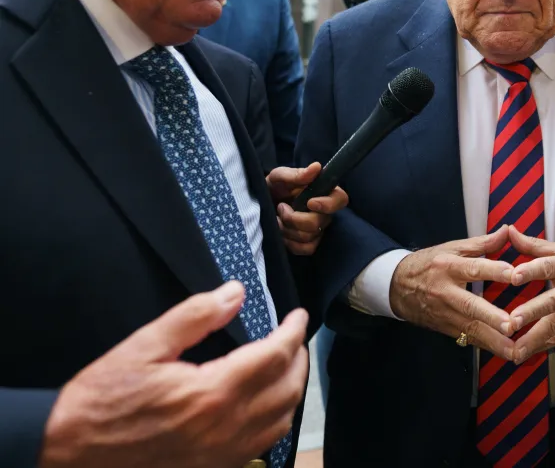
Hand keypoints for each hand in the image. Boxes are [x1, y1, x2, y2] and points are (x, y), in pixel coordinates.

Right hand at [39, 281, 309, 467]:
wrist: (67, 451)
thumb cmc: (102, 399)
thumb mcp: (144, 346)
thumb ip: (195, 317)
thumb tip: (235, 293)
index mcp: (211, 393)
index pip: (274, 356)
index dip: (292, 332)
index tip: (298, 315)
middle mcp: (225, 428)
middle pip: (287, 389)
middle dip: (298, 359)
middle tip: (294, 337)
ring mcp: (221, 455)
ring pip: (280, 421)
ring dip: (291, 390)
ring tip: (286, 366)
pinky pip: (261, 445)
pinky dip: (274, 419)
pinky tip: (265, 404)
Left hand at [267, 162, 348, 255]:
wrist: (260, 203)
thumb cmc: (274, 187)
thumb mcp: (279, 177)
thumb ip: (296, 174)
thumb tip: (316, 167)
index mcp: (323, 192)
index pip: (340, 199)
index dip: (328, 204)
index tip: (309, 202)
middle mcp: (324, 212)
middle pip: (320, 222)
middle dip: (295, 218)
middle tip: (281, 208)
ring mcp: (317, 229)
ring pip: (310, 236)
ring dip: (288, 229)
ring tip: (277, 219)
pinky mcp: (308, 243)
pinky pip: (306, 249)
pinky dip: (290, 243)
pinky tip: (281, 234)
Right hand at [390, 226, 516, 359]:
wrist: (396, 286)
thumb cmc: (428, 264)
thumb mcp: (451, 248)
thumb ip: (482, 243)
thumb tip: (507, 230)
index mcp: (449, 267)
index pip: (474, 268)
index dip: (494, 271)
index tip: (514, 275)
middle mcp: (446, 292)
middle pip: (469, 305)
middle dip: (491, 317)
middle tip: (511, 325)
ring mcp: (445, 313)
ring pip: (470, 328)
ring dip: (493, 340)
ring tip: (514, 349)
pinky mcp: (446, 328)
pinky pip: (468, 338)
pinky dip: (486, 346)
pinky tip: (504, 352)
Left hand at [506, 228, 554, 363]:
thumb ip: (534, 244)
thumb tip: (509, 230)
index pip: (548, 266)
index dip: (531, 271)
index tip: (513, 276)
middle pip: (552, 301)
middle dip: (531, 312)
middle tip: (512, 322)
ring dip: (534, 339)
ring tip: (515, 351)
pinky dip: (545, 346)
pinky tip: (528, 353)